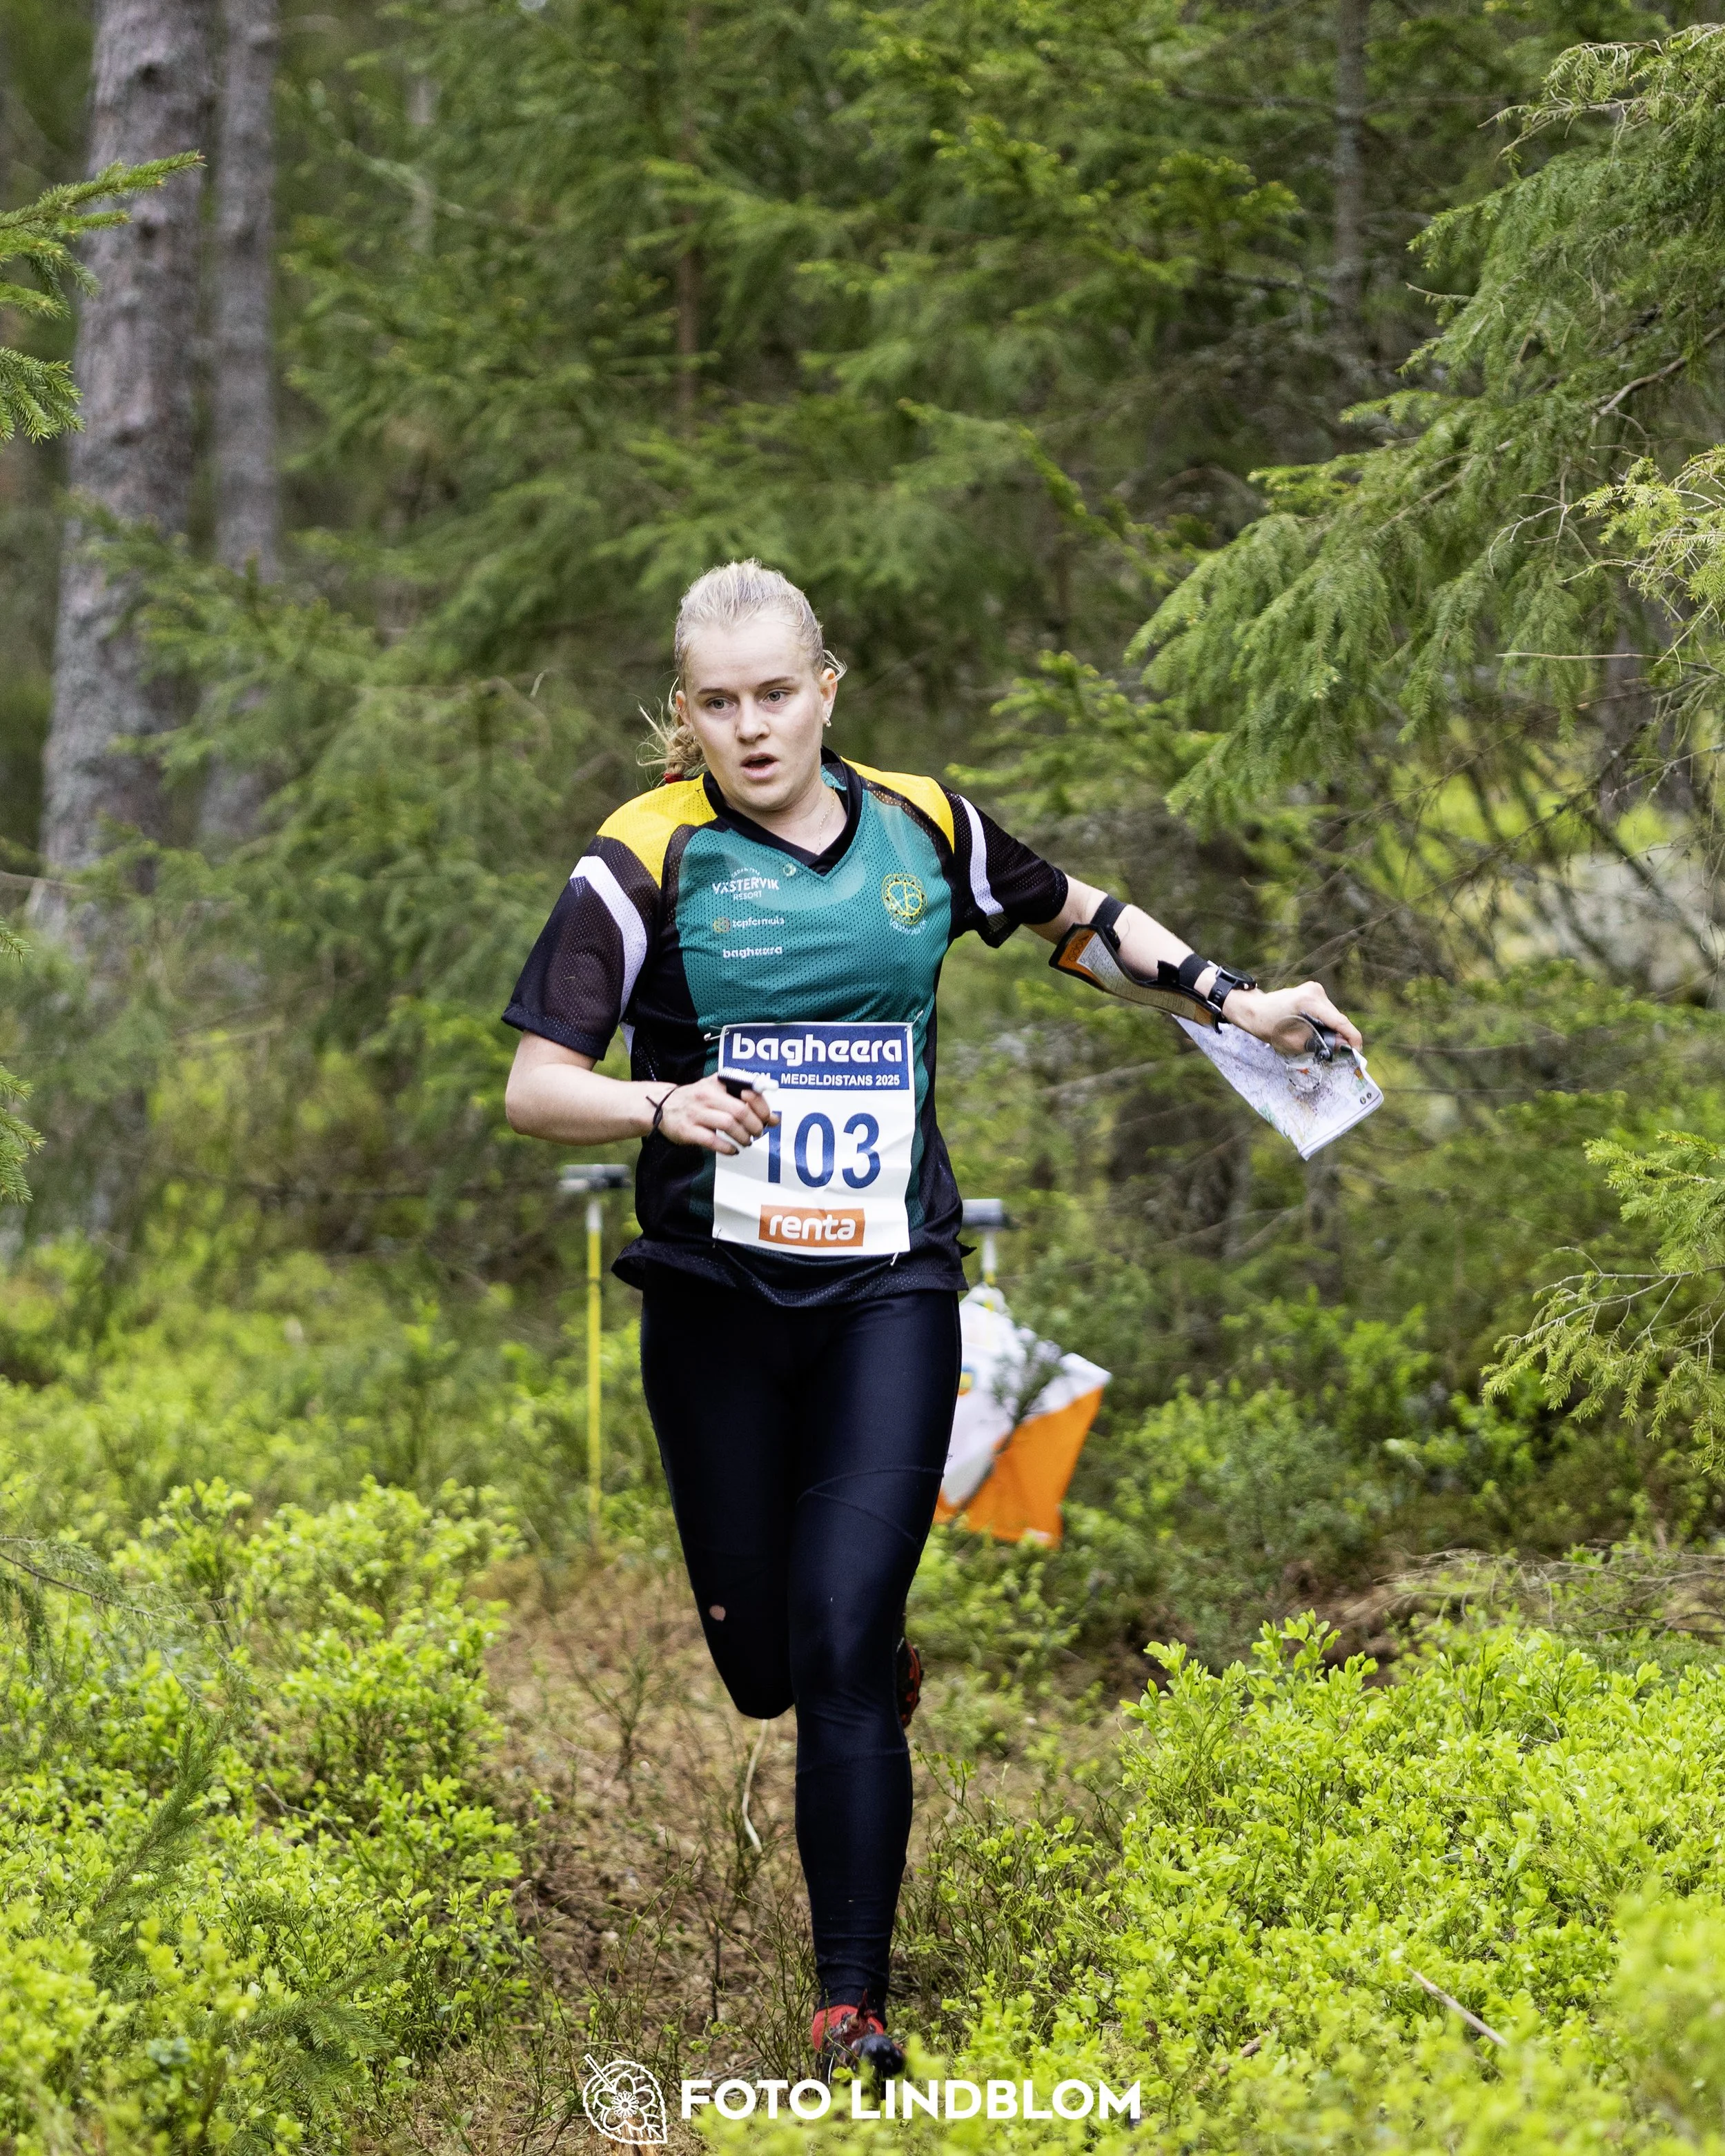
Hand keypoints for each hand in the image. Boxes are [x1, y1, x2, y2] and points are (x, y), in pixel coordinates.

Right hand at [650, 1076, 777, 1153]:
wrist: (662, 1105)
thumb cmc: (697, 1099)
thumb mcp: (718, 1090)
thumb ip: (745, 1101)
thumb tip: (774, 1118)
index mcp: (718, 1083)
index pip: (748, 1092)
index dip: (763, 1108)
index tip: (770, 1118)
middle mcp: (706, 1096)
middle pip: (740, 1111)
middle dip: (755, 1125)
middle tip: (758, 1133)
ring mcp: (696, 1114)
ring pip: (728, 1125)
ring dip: (743, 1137)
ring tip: (747, 1141)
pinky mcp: (688, 1130)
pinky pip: (712, 1141)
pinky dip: (727, 1148)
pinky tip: (732, 1150)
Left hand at [1221, 982, 1362, 1056]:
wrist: (1253, 1009)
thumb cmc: (1267, 1026)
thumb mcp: (1293, 1041)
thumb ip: (1319, 1043)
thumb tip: (1343, 1046)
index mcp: (1309, 1002)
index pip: (1339, 1020)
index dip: (1352, 1037)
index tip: (1358, 1051)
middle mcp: (1315, 991)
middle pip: (1337, 1018)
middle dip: (1340, 1035)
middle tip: (1338, 1053)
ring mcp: (1314, 989)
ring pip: (1332, 1014)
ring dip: (1331, 1028)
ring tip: (1321, 1041)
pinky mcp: (1312, 991)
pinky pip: (1325, 1010)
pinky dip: (1324, 1022)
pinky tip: (1314, 1030)